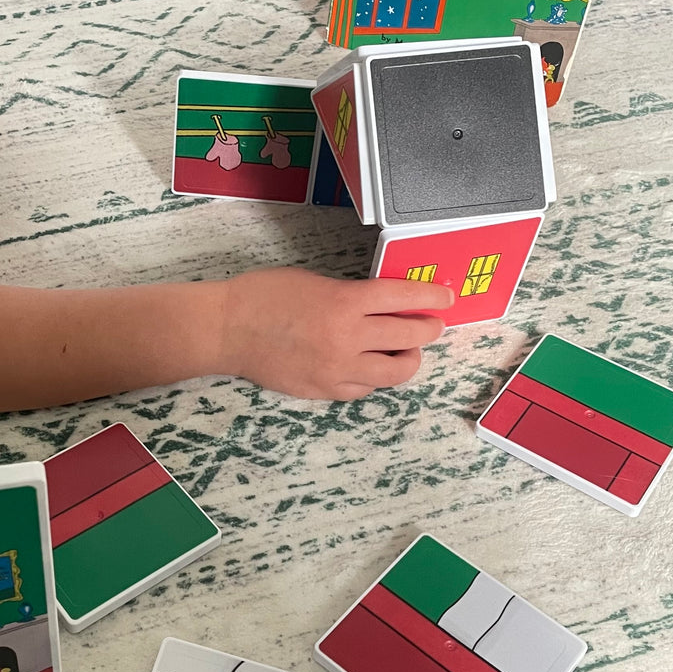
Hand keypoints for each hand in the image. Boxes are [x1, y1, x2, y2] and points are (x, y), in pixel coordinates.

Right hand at [219, 269, 453, 400]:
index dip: (430, 295)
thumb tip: (383, 305)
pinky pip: (364, 388)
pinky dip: (373, 377)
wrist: (226, 329)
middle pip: (408, 335)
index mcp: (344, 302)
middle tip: (431, 324)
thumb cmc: (263, 296)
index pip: (403, 297)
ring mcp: (337, 369)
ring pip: (395, 371)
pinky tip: (368, 366)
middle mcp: (347, 338)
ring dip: (407, 358)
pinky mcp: (323, 390)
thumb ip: (350, 295)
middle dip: (427, 328)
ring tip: (405, 351)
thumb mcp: (314, 282)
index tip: (445, 296)